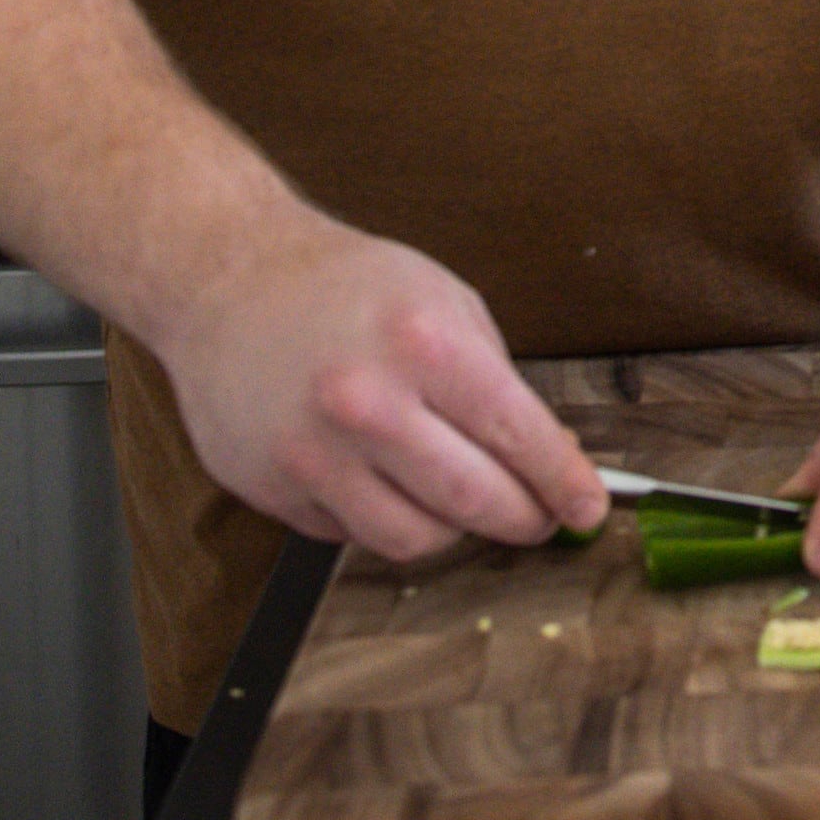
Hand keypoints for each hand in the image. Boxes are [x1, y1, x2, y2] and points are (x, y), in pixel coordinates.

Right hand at [148, 213, 608, 559]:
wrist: (230, 281)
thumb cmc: (346, 287)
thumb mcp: (444, 300)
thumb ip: (498, 380)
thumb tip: (549, 457)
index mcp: (424, 343)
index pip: (517, 434)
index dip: (563, 481)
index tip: (589, 507)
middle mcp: (368, 402)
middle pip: (474, 500)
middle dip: (523, 518)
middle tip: (539, 518)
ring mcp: (314, 452)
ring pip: (415, 538)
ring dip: (454, 529)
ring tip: (463, 498)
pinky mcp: (275, 488)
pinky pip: (353, 534)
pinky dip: (384, 518)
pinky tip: (385, 480)